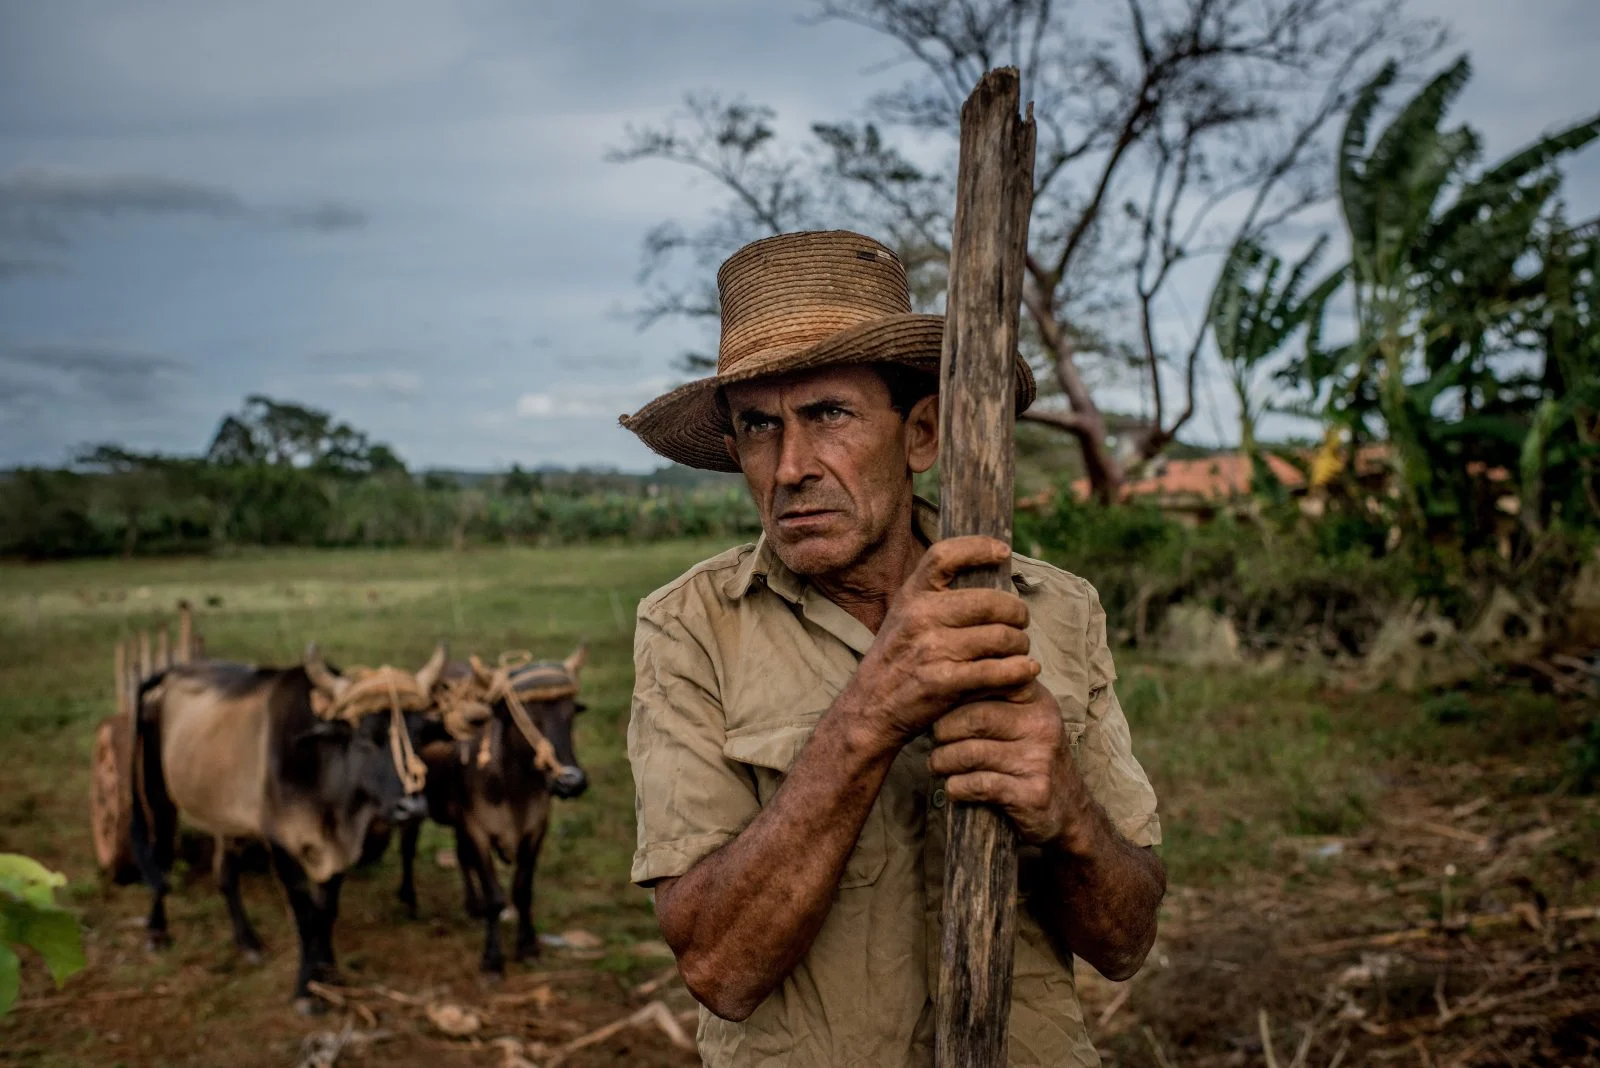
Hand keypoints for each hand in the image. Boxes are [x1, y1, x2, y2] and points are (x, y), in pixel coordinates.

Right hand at [846, 536, 1037, 750]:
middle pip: (990, 600)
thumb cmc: (896, 661)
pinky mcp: (943, 681)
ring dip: (1020, 645)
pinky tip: (1026, 671)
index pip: (945, 556)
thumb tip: (986, 576)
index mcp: (911, 595)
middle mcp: (920, 616)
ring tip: (1018, 650)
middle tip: (1020, 622)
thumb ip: (935, 598)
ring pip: (1001, 637)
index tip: (1003, 552)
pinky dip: (1020, 671)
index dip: (979, 547)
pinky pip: (997, 670)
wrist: (869, 710)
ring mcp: (931, 649)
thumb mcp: (904, 618)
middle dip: (1017, 612)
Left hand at [929, 683, 1095, 849]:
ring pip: (970, 753)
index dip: (956, 693)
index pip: (989, 681)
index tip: (939, 703)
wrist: (1069, 810)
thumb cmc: (1031, 756)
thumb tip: (945, 679)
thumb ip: (994, 695)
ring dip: (942, 761)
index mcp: (1036, 699)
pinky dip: (957, 787)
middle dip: (942, 730)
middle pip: (974, 718)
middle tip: (934, 739)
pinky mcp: (1032, 793)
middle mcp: (1041, 725)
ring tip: (937, 764)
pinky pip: (979, 785)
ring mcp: (1039, 760)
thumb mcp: (1023, 717)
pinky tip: (954, 787)